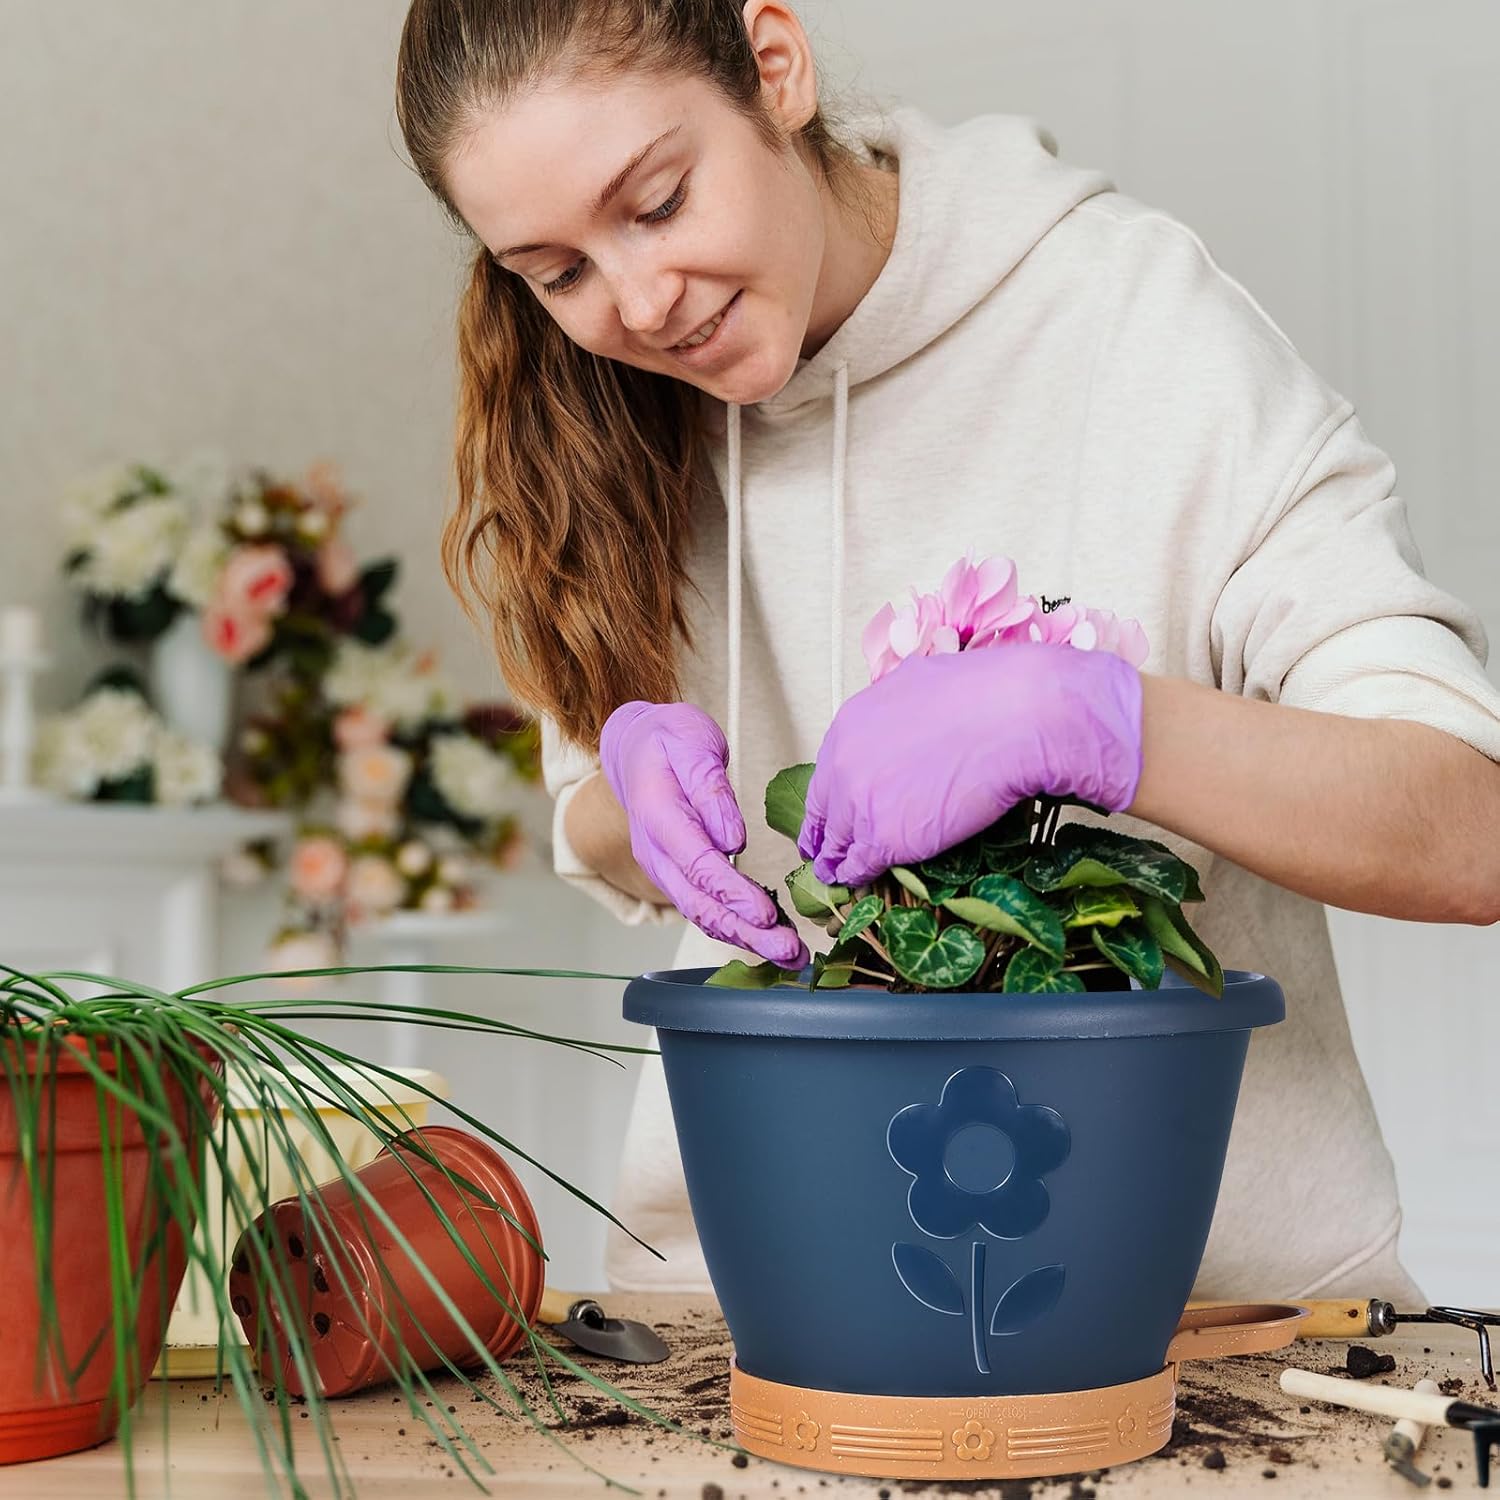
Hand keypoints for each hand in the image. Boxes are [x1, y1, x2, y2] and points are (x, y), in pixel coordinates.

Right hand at [600, 701, 808, 967]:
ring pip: (702, 913)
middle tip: (791, 950)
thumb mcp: (693, 743)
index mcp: (658, 816)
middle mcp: (656, 852)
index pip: (697, 865)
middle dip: (747, 932)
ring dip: (746, 938)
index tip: (767, 913)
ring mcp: (663, 868)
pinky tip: (768, 938)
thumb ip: (711, 790)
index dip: (732, 893)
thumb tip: (733, 838)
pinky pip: (704, 906)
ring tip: (790, 954)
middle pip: (700, 903)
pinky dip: (736, 926)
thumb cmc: (668, 740)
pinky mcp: (677, 874)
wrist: (636, 748)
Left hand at [797, 643, 1143, 885]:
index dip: (830, 797)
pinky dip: (855, 877)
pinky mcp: (884, 838)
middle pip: (825, 810)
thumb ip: (896, 704)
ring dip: (835, 860)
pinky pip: (859, 865)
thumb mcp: (918, 682)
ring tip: (832, 874)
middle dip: (823, 832)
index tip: (828, 811)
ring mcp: (861, 804)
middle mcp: (844, 766)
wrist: (1012, 719)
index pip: (828, 773)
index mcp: (850, 726)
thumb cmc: (983, 695)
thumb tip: (902, 704)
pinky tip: (853, 883)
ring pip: (838, 842)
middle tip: (819, 849)